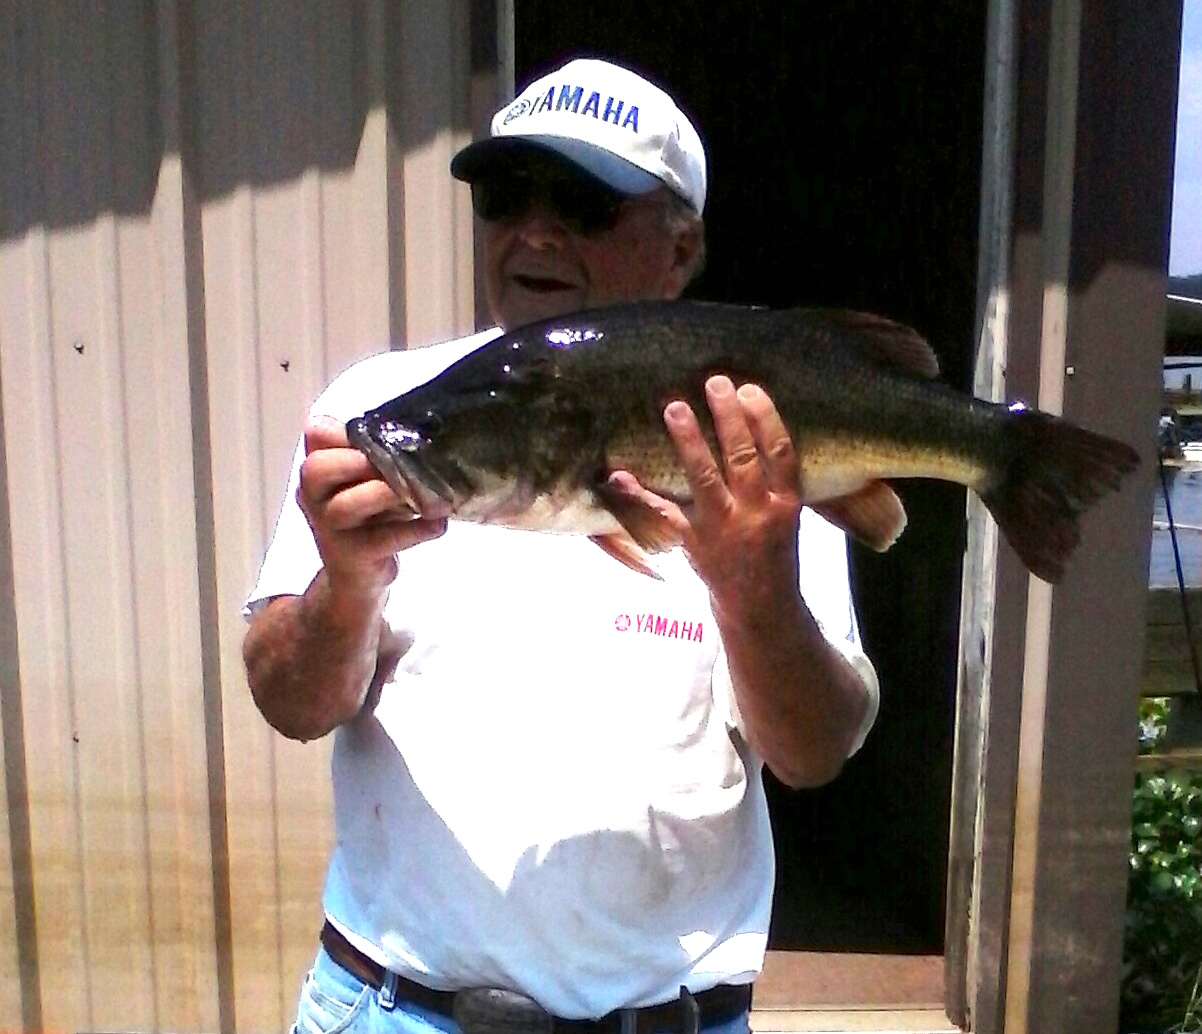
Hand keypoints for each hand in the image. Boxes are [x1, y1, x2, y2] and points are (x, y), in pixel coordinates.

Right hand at [296, 415, 446, 593]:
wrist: (360, 574)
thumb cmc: (372, 516)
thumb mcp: (372, 479)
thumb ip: (379, 451)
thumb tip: (418, 429)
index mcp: (318, 470)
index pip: (317, 435)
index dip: (350, 432)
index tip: (387, 436)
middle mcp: (314, 497)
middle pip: (318, 469)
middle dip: (362, 460)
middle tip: (405, 462)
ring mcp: (329, 529)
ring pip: (346, 505)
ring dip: (389, 493)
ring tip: (425, 493)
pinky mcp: (352, 557)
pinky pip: (383, 538)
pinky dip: (417, 528)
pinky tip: (438, 522)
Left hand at [610, 376, 802, 619]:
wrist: (760, 608)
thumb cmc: (772, 551)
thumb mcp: (788, 516)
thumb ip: (774, 479)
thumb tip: (750, 423)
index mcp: (786, 504)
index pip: (781, 453)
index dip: (766, 419)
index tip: (750, 389)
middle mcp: (755, 514)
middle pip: (743, 459)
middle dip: (728, 419)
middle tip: (714, 382)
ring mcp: (722, 529)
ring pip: (705, 480)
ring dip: (689, 442)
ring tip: (675, 408)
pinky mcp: (693, 544)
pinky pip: (663, 515)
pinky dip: (639, 495)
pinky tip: (619, 475)